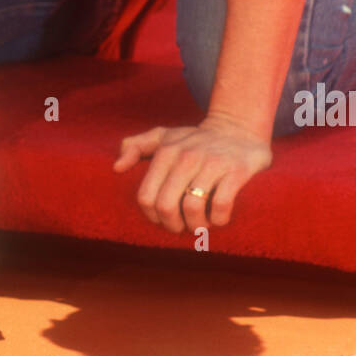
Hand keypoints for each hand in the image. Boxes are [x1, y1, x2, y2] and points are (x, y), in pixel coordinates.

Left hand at [113, 114, 271, 231]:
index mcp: (166, 151)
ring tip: (200, 224)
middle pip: (166, 206)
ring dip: (196, 225)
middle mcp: (187, 156)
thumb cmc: (195, 140)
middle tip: (182, 226)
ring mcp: (212, 163)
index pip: (146, 196)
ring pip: (192, 208)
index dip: (152, 217)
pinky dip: (218, 220)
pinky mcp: (237, 171)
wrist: (238, 129)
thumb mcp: (164, 136)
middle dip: (172, 225)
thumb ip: (135, 146)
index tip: (163, 219)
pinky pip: (221, 205)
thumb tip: (117, 167)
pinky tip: (218, 218)